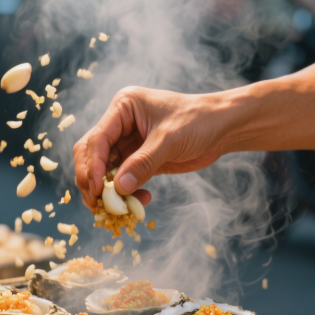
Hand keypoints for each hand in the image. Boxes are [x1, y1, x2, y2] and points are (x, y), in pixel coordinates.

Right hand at [73, 86, 227, 208]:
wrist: (223, 127)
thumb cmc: (198, 121)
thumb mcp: (169, 140)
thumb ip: (143, 163)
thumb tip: (118, 188)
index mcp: (123, 107)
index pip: (97, 138)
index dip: (93, 165)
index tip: (96, 189)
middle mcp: (120, 124)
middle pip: (91, 154)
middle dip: (92, 180)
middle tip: (97, 203)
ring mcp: (128, 142)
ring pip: (104, 170)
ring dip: (108, 191)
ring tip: (118, 208)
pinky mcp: (139, 159)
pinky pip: (123, 179)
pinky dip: (125, 193)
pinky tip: (139, 201)